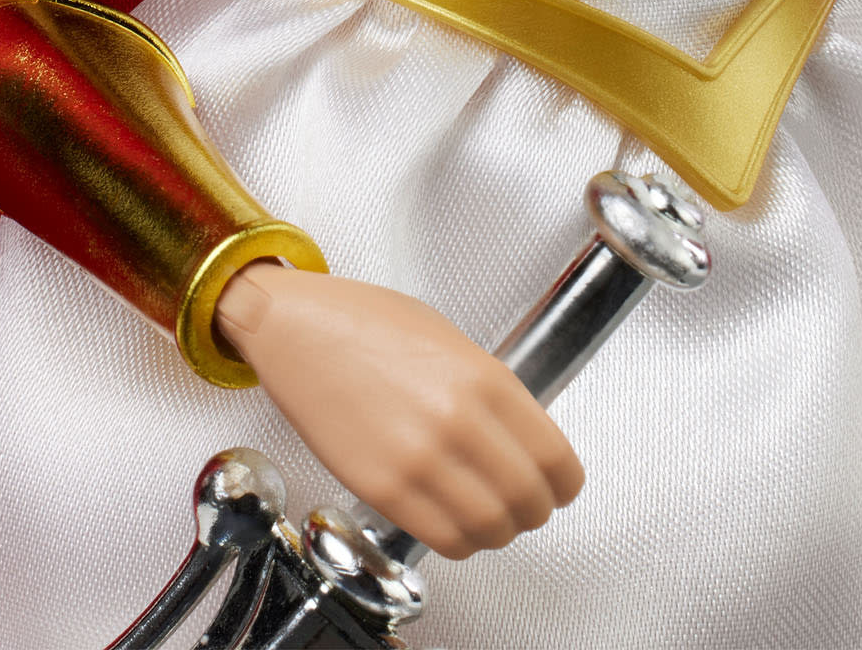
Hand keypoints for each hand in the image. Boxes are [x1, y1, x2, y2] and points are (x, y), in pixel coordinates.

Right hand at [215, 260, 583, 558]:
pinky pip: (443, 538)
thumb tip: (522, 432)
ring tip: (491, 514)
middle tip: (531, 504)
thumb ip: (490, 387)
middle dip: (536, 509)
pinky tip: (456, 521)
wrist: (297, 330)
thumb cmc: (364, 321)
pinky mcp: (381, 489)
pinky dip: (461, 540)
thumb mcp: (448, 337)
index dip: (565, 481)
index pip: (554, 457)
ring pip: (489, 530)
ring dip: (499, 530)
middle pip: (528, 500)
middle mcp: (456, 423)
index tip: (562, 484)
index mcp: (482, 378)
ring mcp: (418, 461)